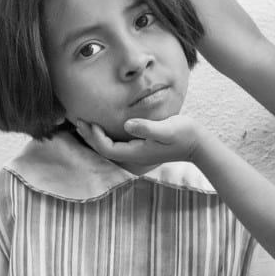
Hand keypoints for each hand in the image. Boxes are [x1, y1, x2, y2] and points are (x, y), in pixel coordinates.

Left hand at [75, 115, 201, 173]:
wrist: (197, 143)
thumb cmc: (183, 134)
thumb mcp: (166, 129)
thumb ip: (147, 128)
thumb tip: (127, 125)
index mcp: (136, 152)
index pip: (107, 148)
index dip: (94, 137)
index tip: (88, 121)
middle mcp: (134, 155)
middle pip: (104, 150)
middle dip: (89, 137)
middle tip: (76, 121)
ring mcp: (137, 152)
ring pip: (109, 147)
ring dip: (95, 136)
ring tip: (83, 123)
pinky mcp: (140, 146)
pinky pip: (117, 143)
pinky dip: (105, 135)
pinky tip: (102, 125)